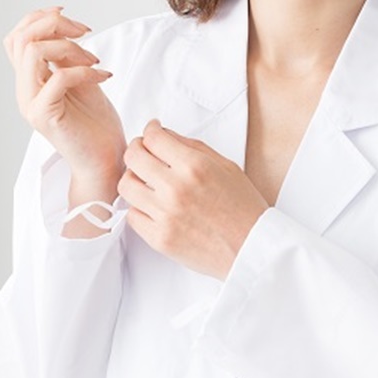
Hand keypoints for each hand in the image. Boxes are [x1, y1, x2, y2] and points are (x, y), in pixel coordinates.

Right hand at [4, 7, 126, 198]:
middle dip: (55, 24)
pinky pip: (59, 77)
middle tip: (85, 32)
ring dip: (69, 46)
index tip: (68, 16)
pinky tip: (103, 75)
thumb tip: (62, 27)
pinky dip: (85, 70)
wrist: (105, 160)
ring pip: (33, 52)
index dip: (39, 17)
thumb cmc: (95, 123)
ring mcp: (31, 103)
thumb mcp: (80, 77)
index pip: (16, 37)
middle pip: (21, 38)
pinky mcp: (45, 116)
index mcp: (29, 80)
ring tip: (93, 58)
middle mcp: (24, 90)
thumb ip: (65, 56)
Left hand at [118, 120, 267, 278]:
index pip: (152, 138)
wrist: (252, 248)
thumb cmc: (242, 207)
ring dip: (133, 178)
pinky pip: (131, 215)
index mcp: (194, 166)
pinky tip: (150, 204)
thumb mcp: (224, 165)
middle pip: (133, 157)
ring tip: (144, 180)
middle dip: (136, 149)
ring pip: (125, 185)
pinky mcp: (159, 238)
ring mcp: (165, 215)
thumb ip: (191, 146)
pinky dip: (138, 207)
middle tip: (143, 152)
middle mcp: (176, 188)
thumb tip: (163, 134)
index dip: (149, 130)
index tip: (151, 132)